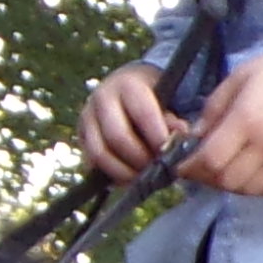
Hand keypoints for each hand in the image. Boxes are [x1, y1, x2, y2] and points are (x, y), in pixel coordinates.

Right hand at [81, 61, 179, 180]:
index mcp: (127, 85)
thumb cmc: (151, 97)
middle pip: (118, 137)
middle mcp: (102, 98)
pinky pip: (91, 164)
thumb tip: (181, 135)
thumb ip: (173, 119)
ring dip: (124, 172)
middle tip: (156, 169)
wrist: (124, 89)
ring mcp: (86, 118)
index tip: (170, 153)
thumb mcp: (166, 100)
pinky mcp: (80, 137)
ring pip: (100, 154)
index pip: (144, 114)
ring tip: (143, 177)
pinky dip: (111, 176)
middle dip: (140, 159)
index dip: (158, 138)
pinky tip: (129, 177)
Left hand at [181, 34, 262, 197]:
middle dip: (208, 177)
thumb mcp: (240, 76)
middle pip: (228, 179)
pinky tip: (249, 174)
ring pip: (249, 189)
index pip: (212, 159)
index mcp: (247, 119)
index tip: (183, 164)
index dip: (192, 166)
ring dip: (231, 184)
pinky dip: (256, 188)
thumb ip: (214, 107)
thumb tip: (195, 135)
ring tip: (224, 170)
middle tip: (202, 167)